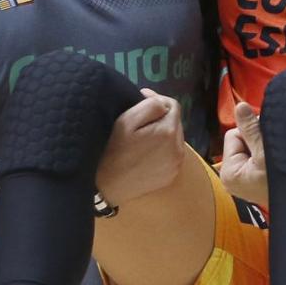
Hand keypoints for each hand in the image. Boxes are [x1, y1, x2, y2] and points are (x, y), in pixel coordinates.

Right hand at [95, 90, 185, 205]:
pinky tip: (147, 152)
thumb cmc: (113, 150)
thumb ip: (150, 106)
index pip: (173, 106)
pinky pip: (173, 155)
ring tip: (144, 135)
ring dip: (164, 133)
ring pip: (176, 139)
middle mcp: (179, 149)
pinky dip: (164, 149)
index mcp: (169, 132)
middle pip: (176, 122)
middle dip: (161, 116)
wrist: (107, 185)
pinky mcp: (172, 176)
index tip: (142, 99)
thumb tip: (162, 102)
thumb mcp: (126, 120)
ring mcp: (176, 165)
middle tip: (141, 119)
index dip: (157, 99)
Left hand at [218, 102, 268, 205]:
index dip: (250, 133)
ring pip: (250, 149)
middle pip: (241, 141)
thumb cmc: (284, 180)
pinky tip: (276, 164)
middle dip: (257, 141)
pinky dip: (266, 158)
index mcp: (229, 173)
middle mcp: (232, 179)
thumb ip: (251, 129)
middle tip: (273, 151)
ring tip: (276, 159)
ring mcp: (243, 181)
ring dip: (263, 149)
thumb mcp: (266, 151)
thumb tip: (239, 107)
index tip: (266, 141)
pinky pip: (256, 159)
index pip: (233, 135)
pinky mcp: (253, 182)